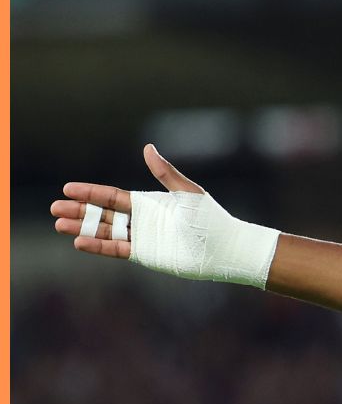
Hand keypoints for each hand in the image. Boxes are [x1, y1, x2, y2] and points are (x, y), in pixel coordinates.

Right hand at [50, 144, 206, 258]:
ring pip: (105, 232)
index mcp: (149, 203)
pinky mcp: (146, 255)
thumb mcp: (187, 193)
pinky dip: (98, 246)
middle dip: (79, 211)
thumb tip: (148, 148)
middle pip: (103, 214)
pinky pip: (116, 250)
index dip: (90, 193)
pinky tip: (79, 242)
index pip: (112, 196)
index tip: (68, 188)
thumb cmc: (211, 218)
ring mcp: (142, 238)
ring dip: (82, 228)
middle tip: (54, 208)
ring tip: (59, 224)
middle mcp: (142, 220)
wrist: (224, 248)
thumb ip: (165, 173)